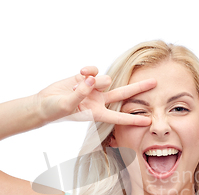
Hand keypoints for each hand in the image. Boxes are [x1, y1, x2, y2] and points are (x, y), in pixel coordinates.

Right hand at [35, 66, 155, 125]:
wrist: (43, 103)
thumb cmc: (55, 110)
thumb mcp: (67, 105)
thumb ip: (81, 92)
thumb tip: (92, 79)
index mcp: (96, 113)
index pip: (118, 117)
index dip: (133, 119)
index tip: (148, 121)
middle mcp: (98, 101)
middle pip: (123, 94)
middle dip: (138, 88)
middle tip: (155, 82)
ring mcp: (93, 89)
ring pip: (106, 79)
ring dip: (96, 78)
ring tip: (79, 83)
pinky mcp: (86, 78)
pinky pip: (94, 70)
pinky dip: (89, 70)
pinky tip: (80, 73)